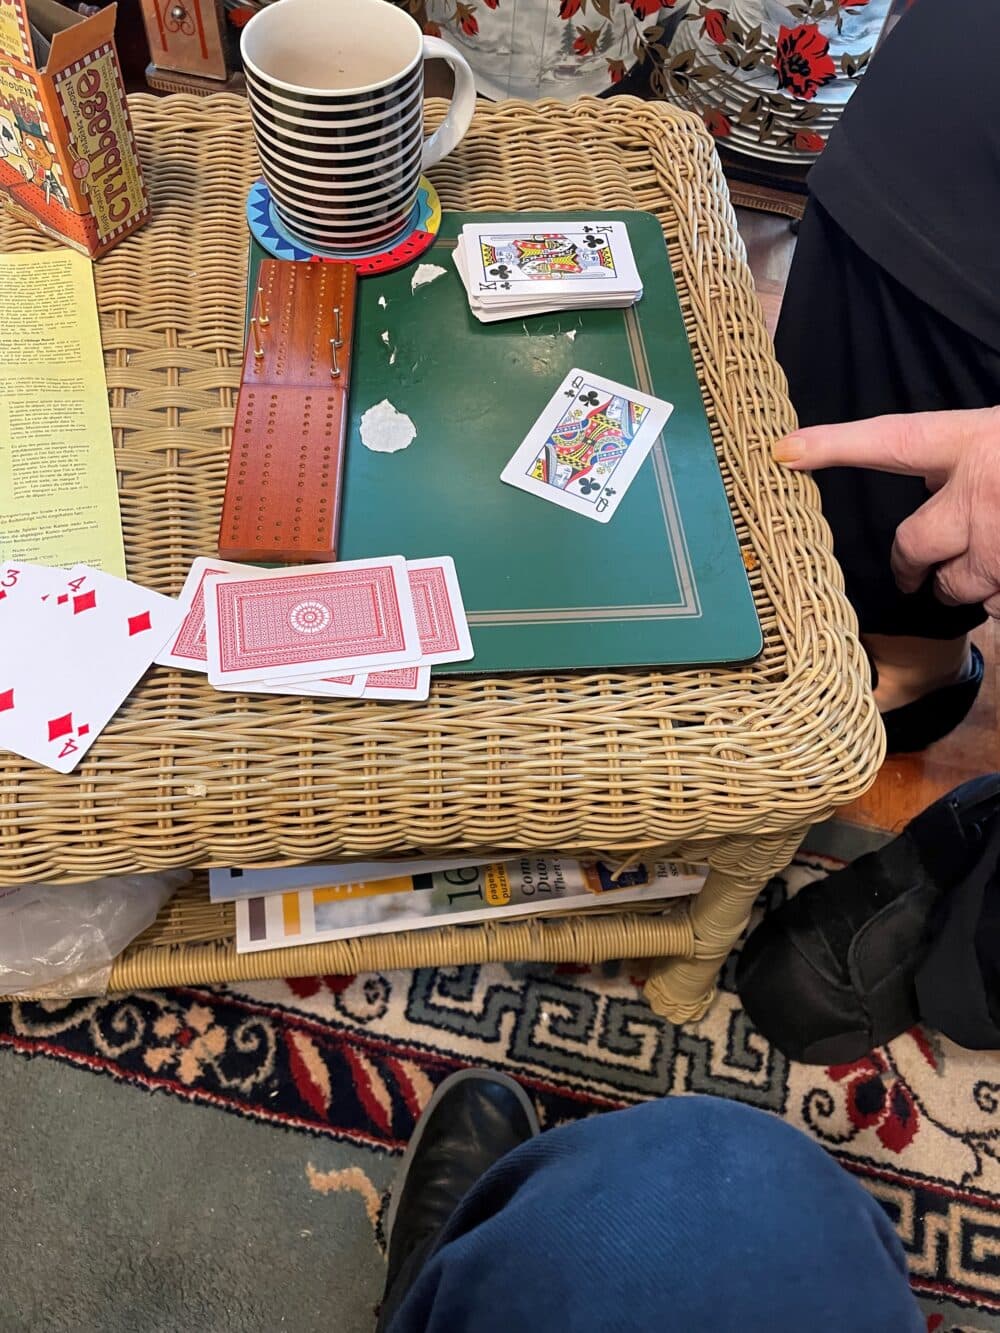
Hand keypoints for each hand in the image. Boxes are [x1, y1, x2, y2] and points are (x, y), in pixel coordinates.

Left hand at [773, 407, 999, 617]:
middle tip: (911, 576)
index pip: (890, 441)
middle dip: (909, 566)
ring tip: (980, 571)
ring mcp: (999, 540)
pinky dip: (997, 599)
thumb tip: (928, 476)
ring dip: (960, 584)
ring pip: (955, 584)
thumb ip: (962, 453)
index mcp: (973, 442)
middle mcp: (979, 491)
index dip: (834, 447)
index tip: (785, 451)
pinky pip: (994, 604)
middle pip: (913, 543)